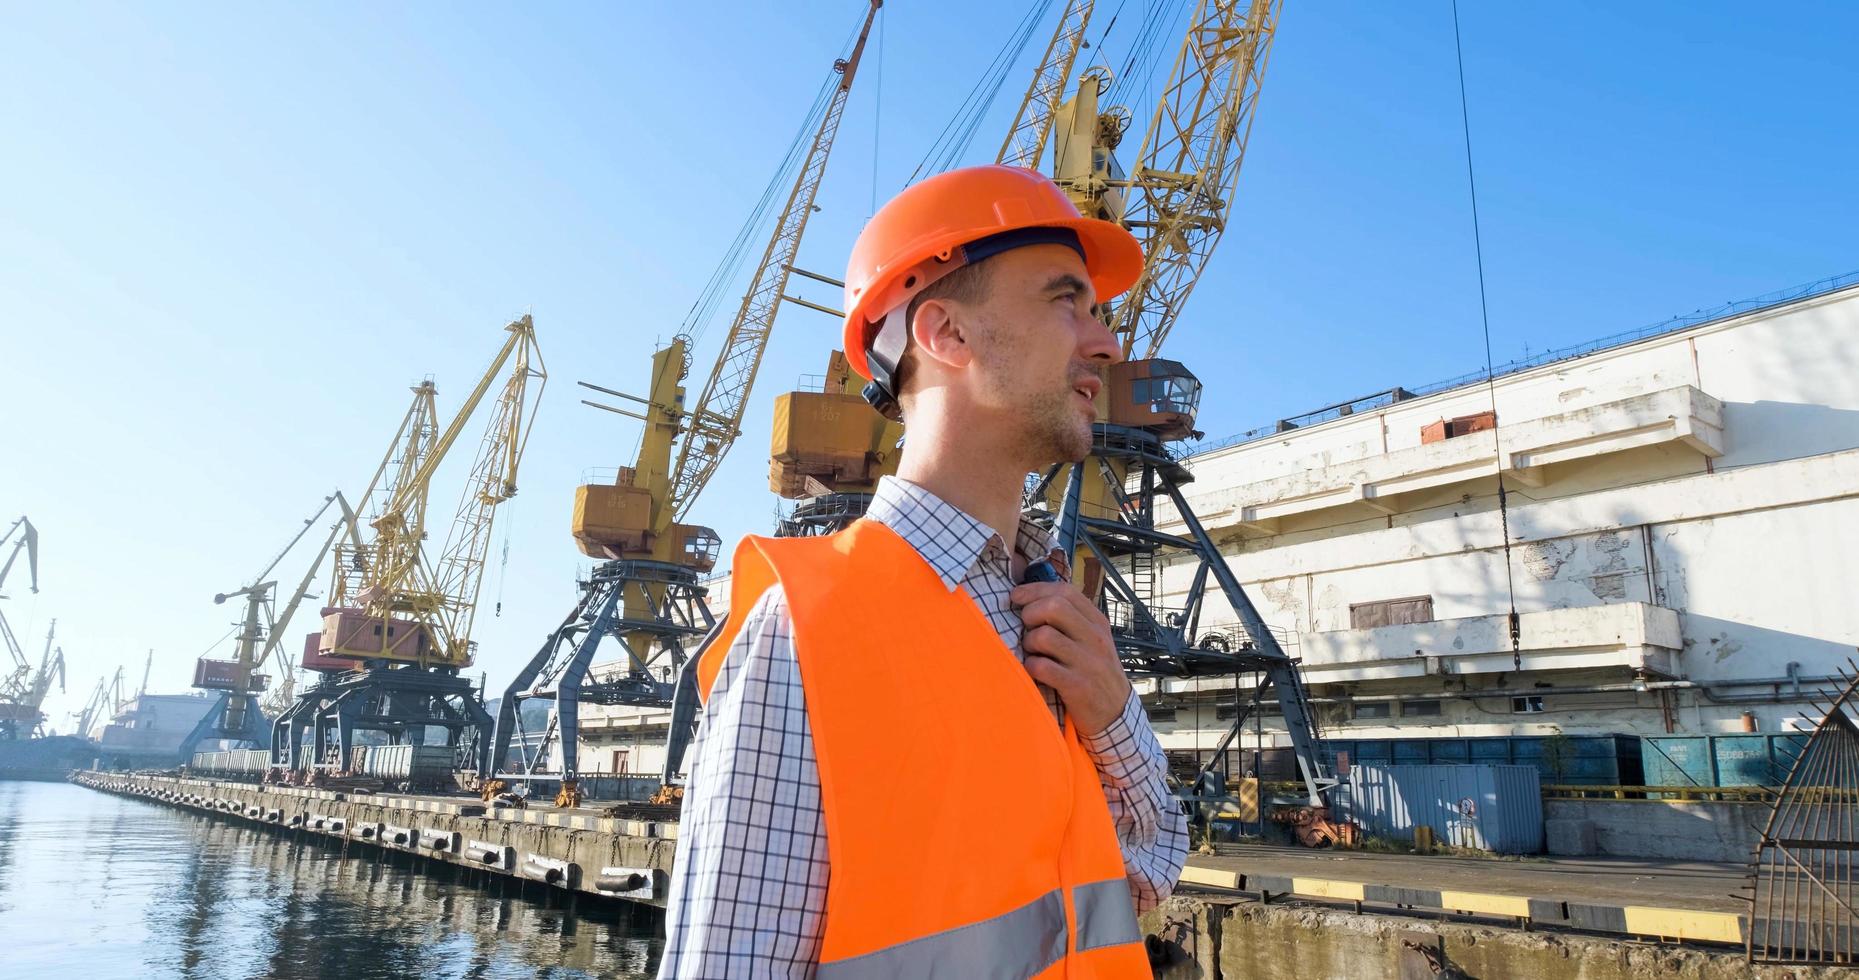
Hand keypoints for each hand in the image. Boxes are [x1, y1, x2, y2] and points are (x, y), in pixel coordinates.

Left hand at [1010, 580, 1130, 734]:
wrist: (1115, 713)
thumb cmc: (1095, 672)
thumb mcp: (1092, 641)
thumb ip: (1070, 620)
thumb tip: (1032, 599)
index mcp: (1097, 622)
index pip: (1065, 591)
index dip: (1035, 590)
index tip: (1016, 596)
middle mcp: (1094, 638)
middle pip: (1054, 606)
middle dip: (1030, 613)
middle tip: (1026, 627)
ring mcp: (1087, 662)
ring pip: (1043, 636)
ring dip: (1028, 643)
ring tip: (1032, 653)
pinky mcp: (1077, 686)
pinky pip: (1041, 667)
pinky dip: (1031, 667)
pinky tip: (1035, 671)